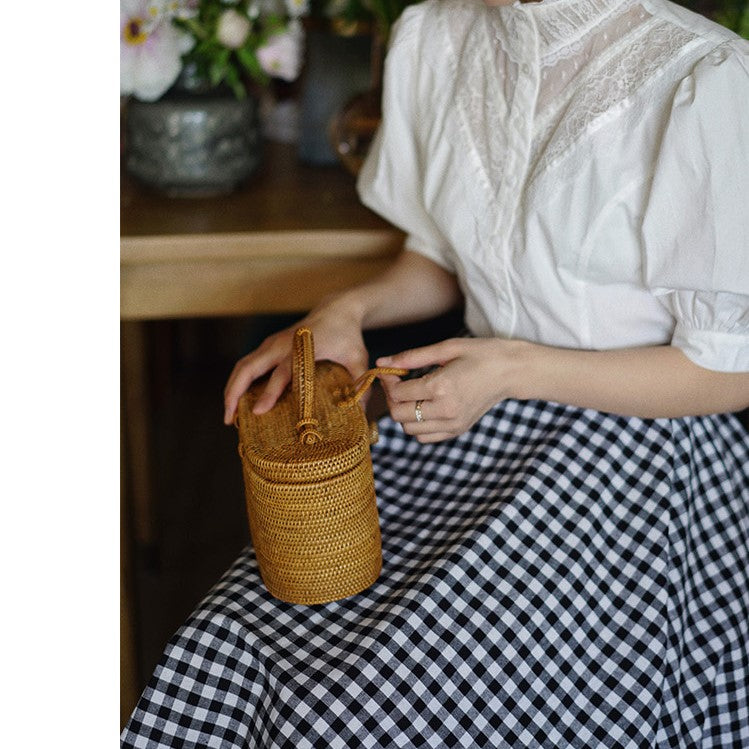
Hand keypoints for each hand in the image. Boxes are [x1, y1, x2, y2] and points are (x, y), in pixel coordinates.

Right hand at [223, 301, 368, 424]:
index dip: (270, 391)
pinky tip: (237, 402)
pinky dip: (237, 382)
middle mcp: (281, 345)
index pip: (283, 371)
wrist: (336, 310)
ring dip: (231, 389)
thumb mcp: (358, 359)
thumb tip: (360, 416)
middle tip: (230, 420)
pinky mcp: (268, 347)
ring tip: (229, 416)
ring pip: (243, 366)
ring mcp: (271, 344)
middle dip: (235, 392)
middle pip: (249, 367)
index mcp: (303, 348)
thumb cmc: (347, 337)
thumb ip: (359, 385)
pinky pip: (246, 365)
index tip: (259, 411)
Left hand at [376, 337, 520, 442]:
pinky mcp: (458, 430)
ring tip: (412, 394)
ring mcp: (453, 424)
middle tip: (397, 381)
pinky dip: (417, 424)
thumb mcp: (446, 348)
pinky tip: (424, 406)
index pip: (397, 393)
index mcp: (441, 387)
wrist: (511, 371)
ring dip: (403, 412)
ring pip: (409, 428)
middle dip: (391, 397)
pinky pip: (425, 437)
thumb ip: (411, 357)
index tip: (389, 370)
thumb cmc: (480, 354)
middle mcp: (445, 410)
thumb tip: (383, 360)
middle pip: (398, 414)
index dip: (387, 380)